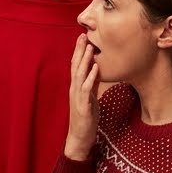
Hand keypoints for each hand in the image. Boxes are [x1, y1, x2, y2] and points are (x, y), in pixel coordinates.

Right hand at [63, 33, 100, 159]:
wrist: (79, 138)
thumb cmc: (86, 118)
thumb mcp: (90, 98)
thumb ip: (91, 84)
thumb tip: (96, 70)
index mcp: (76, 87)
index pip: (75, 65)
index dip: (78, 51)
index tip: (82, 37)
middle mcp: (74, 89)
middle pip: (75, 66)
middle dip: (79, 50)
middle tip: (83, 35)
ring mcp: (77, 97)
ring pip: (79, 75)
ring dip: (84, 60)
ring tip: (89, 47)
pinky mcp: (83, 106)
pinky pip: (87, 89)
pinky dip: (91, 77)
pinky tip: (95, 68)